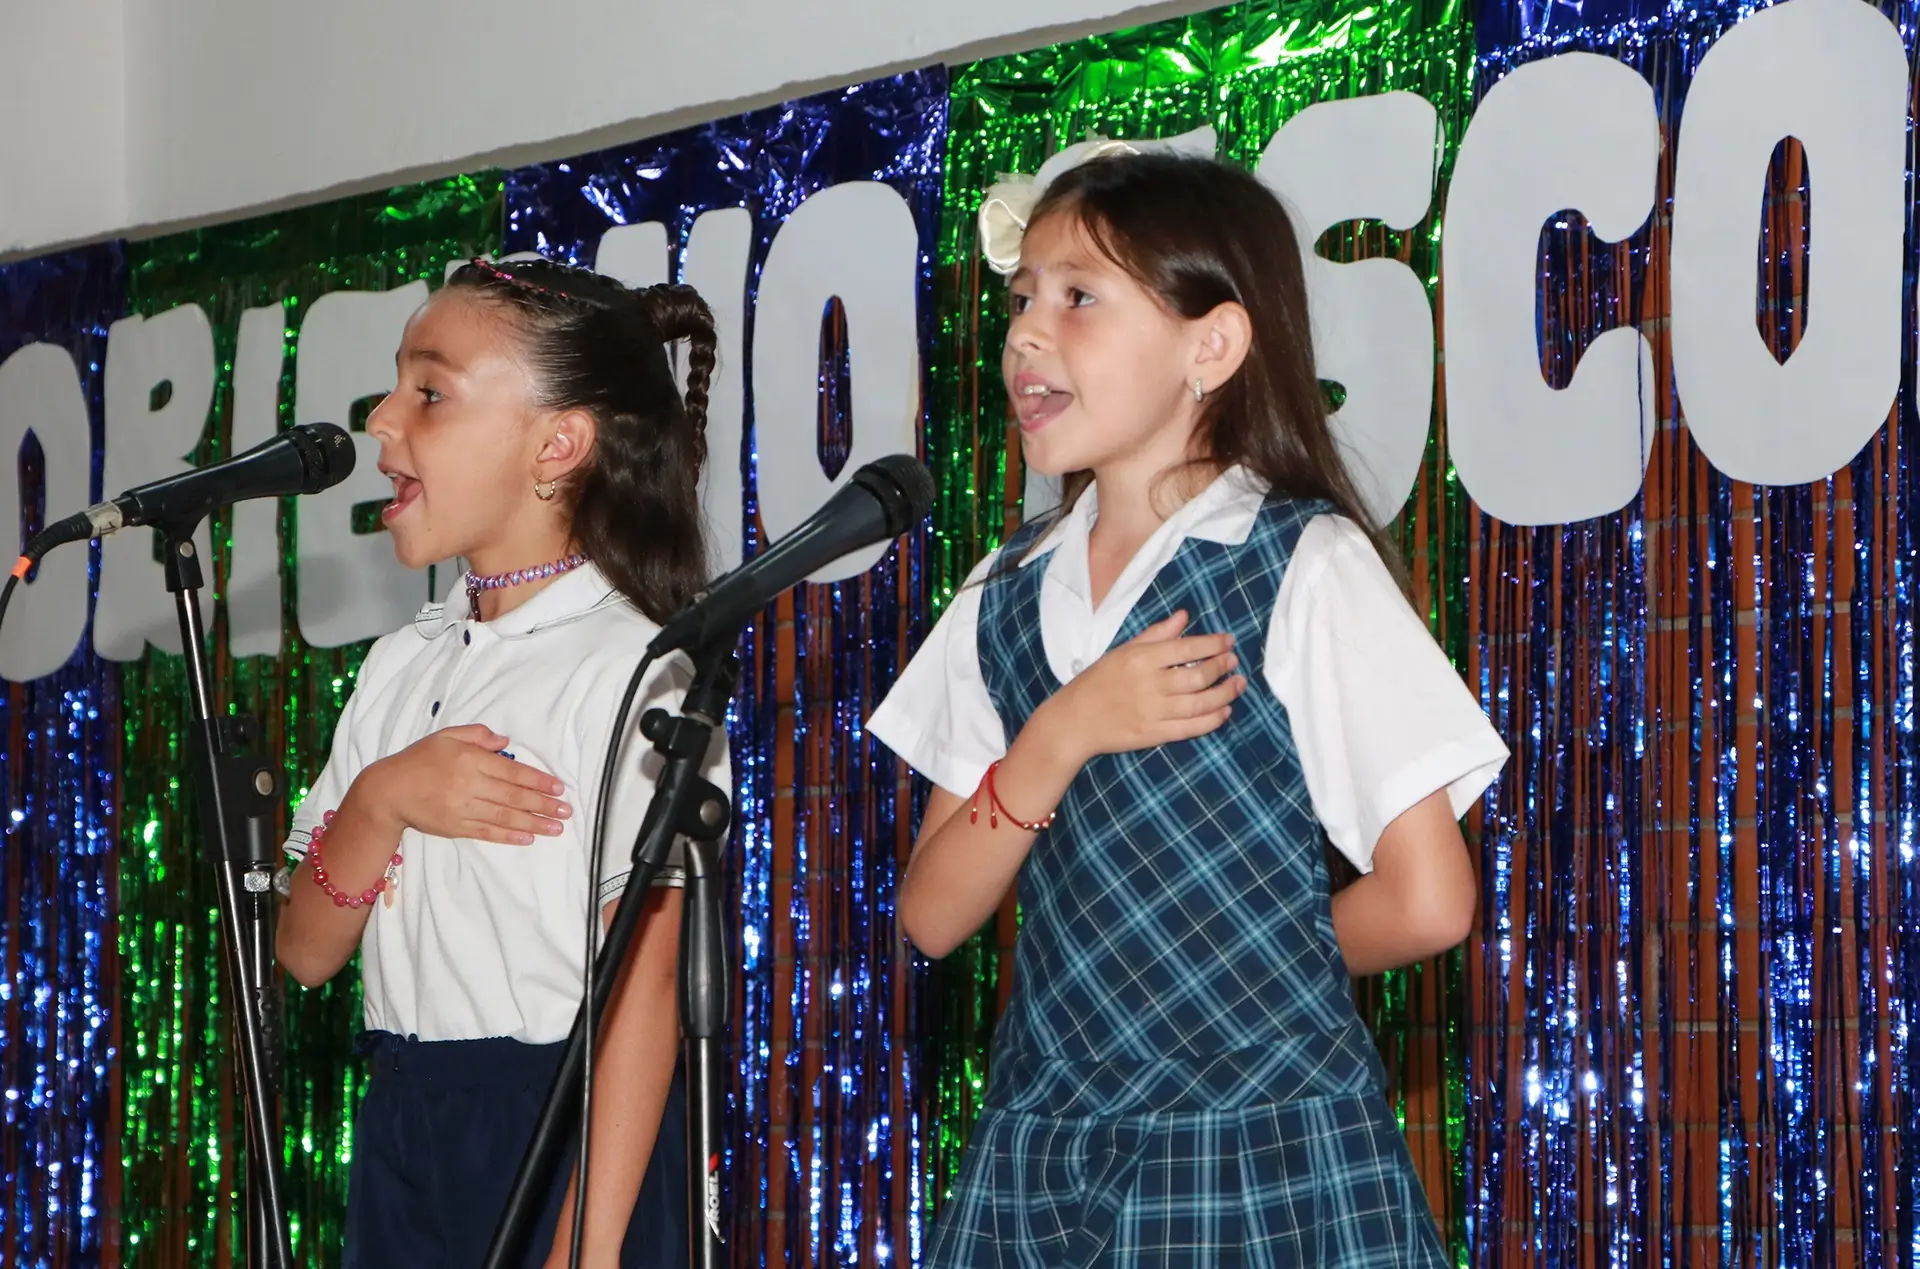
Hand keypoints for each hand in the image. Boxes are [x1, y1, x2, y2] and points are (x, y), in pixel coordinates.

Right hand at [356, 724, 570, 844]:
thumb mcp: (446, 736)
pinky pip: (487, 832)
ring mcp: (463, 809)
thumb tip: (505, 741)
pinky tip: (528, 837)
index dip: (538, 780)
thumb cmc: (419, 759)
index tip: (558, 788)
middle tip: (566, 811)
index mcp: (469, 760)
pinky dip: (509, 835)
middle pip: (514, 796)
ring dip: (534, 823)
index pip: (513, 772)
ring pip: (505, 817)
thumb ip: (477, 735)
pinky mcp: (456, 827)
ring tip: (556, 828)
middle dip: (544, 804)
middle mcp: (469, 785)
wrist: (387, 790)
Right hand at [1040, 610, 1246, 761]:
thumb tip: (1184, 616)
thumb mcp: (1122, 650)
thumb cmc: (1097, 681)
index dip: (1213, 644)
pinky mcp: (1155, 734)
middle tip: (1234, 662)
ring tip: (1238, 685)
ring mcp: (1153, 712)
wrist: (1075, 720)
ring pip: (1201, 703)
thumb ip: (1156, 634)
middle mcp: (1150, 685)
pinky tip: (1224, 711)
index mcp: (1141, 659)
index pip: (1187, 648)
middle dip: (1222, 667)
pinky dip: (1213, 719)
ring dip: (1225, 693)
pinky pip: (1192, 728)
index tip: (1228, 641)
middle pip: (1199, 676)